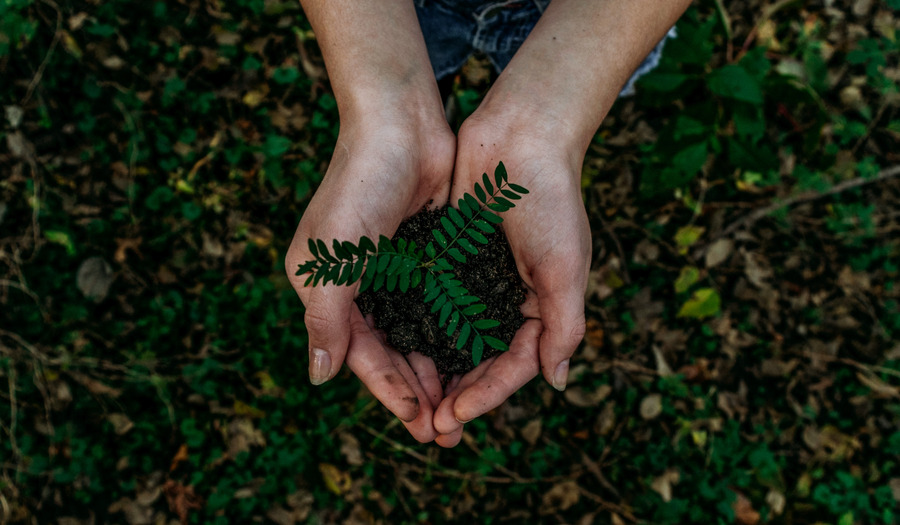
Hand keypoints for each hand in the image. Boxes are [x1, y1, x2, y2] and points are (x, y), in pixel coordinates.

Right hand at [285, 113, 454, 442]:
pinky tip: (474, 359)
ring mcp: (393, 271)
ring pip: (417, 335)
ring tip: (462, 407)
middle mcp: (357, 285)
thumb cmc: (359, 186)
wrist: (401, 123)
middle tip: (446, 431)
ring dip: (437, 370)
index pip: (360, 354)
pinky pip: (439, 306)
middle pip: (390, 352)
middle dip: (416, 391)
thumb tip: (319, 378)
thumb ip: (326, 320)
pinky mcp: (425, 255)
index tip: (419, 424)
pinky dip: (453, 334)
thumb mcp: (333, 259)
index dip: (389, 391)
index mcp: (325, 289)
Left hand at [432, 112, 590, 446]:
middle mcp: (507, 299)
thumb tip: (556, 382)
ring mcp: (477, 280)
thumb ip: (564, 325)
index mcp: (541, 307)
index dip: (486, 395)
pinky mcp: (449, 258)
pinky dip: (418, 328)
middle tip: (429, 427)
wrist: (520, 136)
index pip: (513, 365)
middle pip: (480, 361)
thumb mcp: (565, 266)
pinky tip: (396, 350)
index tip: (454, 416)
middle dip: (457, 395)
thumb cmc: (550, 199)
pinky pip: (432, 303)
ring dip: (434, 371)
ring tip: (410, 402)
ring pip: (452, 339)